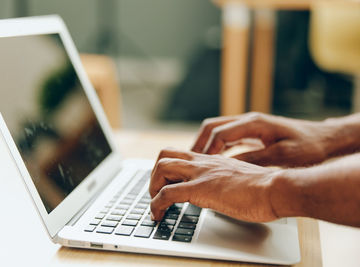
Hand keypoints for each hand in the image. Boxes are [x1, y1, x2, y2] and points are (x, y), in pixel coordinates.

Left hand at [149, 148, 278, 221]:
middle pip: (165, 154)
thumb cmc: (263, 187)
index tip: (166, 183)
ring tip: (156, 205)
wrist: (275, 189)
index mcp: (212, 160)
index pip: (181, 154)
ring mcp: (200, 174)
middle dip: (155, 174)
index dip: (168, 168)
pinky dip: (156, 205)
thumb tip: (218, 190)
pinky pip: (166, 193)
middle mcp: (203, 163)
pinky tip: (158, 215)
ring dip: (152, 187)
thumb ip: (223, 180)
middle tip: (156, 192)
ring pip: (161, 168)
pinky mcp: (200, 189)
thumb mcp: (237, 178)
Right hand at [192, 112, 335, 166]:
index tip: (200, 165)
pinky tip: (213, 161)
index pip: (219, 133)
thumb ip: (254, 159)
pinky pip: (226, 137)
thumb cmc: (308, 147)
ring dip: (205, 144)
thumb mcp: (282, 156)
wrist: (325, 139)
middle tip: (189, 162)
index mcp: (254, 123)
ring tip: (196, 162)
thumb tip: (228, 166)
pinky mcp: (252, 132)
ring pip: (217, 130)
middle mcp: (248, 120)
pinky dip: (216, 147)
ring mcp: (249, 125)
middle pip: (212, 127)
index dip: (207, 149)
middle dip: (198, 143)